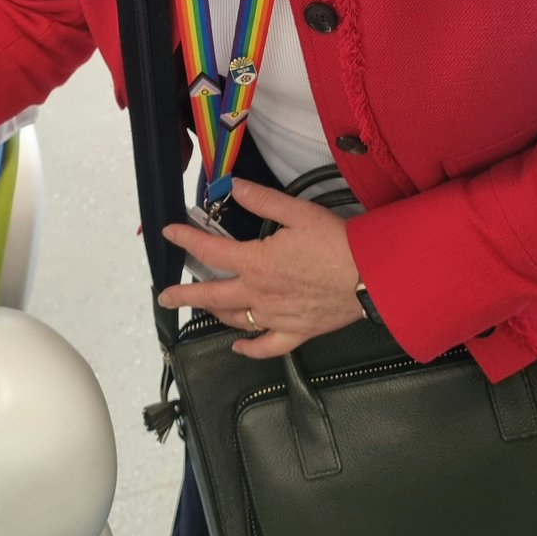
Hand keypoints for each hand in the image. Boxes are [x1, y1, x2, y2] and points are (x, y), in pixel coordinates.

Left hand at [158, 178, 364, 358]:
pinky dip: (249, 348)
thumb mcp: (297, 212)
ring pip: (235, 320)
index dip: (186, 239)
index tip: (169, 233)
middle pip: (212, 297)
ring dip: (215, 314)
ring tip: (202, 310)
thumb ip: (261, 199)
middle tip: (164, 297)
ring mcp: (276, 318)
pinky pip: (267, 347)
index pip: (210, 252)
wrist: (373, 277)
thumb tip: (233, 187)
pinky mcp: (297, 333)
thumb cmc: (337, 242)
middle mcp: (259, 295)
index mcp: (256, 263)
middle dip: (184, 295)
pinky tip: (238, 346)